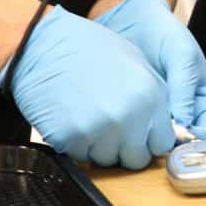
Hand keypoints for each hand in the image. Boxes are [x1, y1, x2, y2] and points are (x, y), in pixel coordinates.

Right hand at [5, 4, 174, 168]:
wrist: (41, 44)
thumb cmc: (87, 49)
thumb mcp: (135, 62)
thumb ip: (154, 98)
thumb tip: (164, 127)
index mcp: (150, 95)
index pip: (162, 144)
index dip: (148, 139)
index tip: (137, 133)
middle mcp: (129, 116)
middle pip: (136, 159)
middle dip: (125, 148)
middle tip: (109, 126)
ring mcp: (99, 129)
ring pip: (107, 161)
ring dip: (99, 146)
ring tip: (87, 115)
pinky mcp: (70, 139)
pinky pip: (80, 158)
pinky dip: (76, 145)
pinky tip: (71, 118)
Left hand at [96, 0, 205, 138]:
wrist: (132, 19)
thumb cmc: (164, 32)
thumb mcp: (182, 55)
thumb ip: (185, 90)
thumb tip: (183, 128)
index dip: (197, 144)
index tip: (178, 142)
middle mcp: (187, 115)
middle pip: (186, 146)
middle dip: (170, 147)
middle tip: (152, 140)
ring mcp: (162, 117)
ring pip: (161, 143)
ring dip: (149, 142)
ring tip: (135, 129)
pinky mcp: (138, 116)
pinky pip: (138, 133)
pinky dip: (131, 133)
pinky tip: (122, 125)